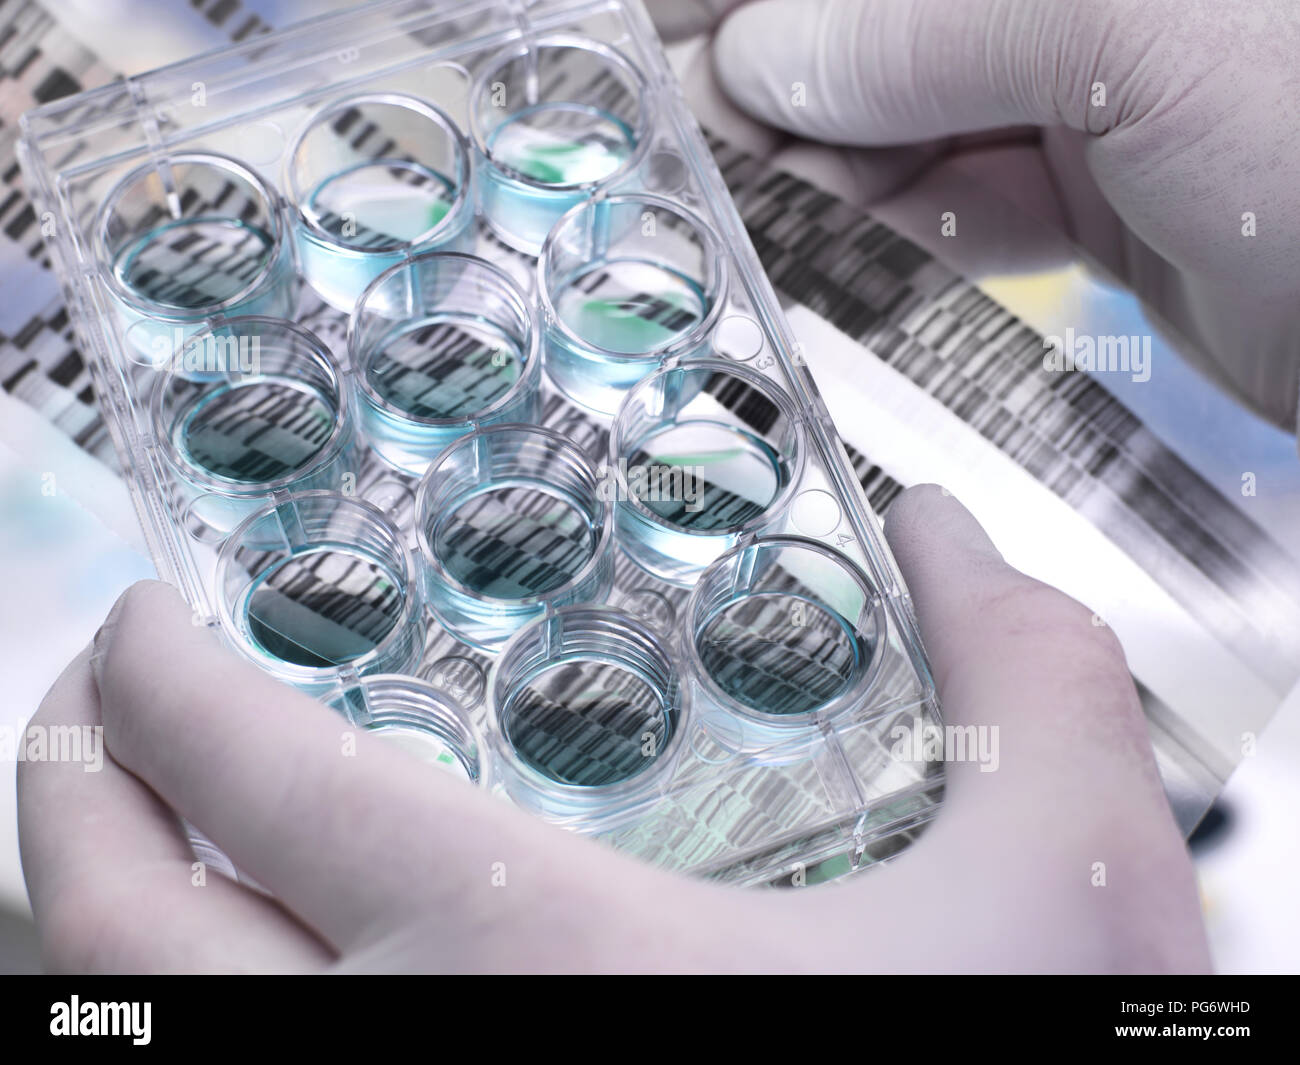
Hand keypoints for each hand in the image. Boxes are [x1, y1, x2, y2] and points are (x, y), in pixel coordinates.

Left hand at [18, 486, 1208, 972]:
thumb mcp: (1063, 896)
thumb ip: (1024, 680)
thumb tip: (948, 535)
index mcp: (533, 960)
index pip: (253, 782)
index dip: (160, 677)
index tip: (151, 618)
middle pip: (105, 931)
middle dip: (68, 785)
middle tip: (106, 703)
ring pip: (125, 1035)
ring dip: (102, 920)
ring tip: (155, 837)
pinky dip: (193, 1013)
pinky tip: (281, 970)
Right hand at [656, 0, 1299, 430]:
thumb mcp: (1139, 29)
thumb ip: (925, 28)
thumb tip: (764, 60)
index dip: (741, 1)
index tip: (635, 38)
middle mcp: (1062, 10)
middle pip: (866, 27)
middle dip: (762, 81)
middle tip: (666, 154)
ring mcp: (1087, 83)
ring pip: (895, 114)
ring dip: (812, 171)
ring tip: (734, 222)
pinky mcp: (1098, 191)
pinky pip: (954, 198)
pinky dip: (887, 228)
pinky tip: (828, 252)